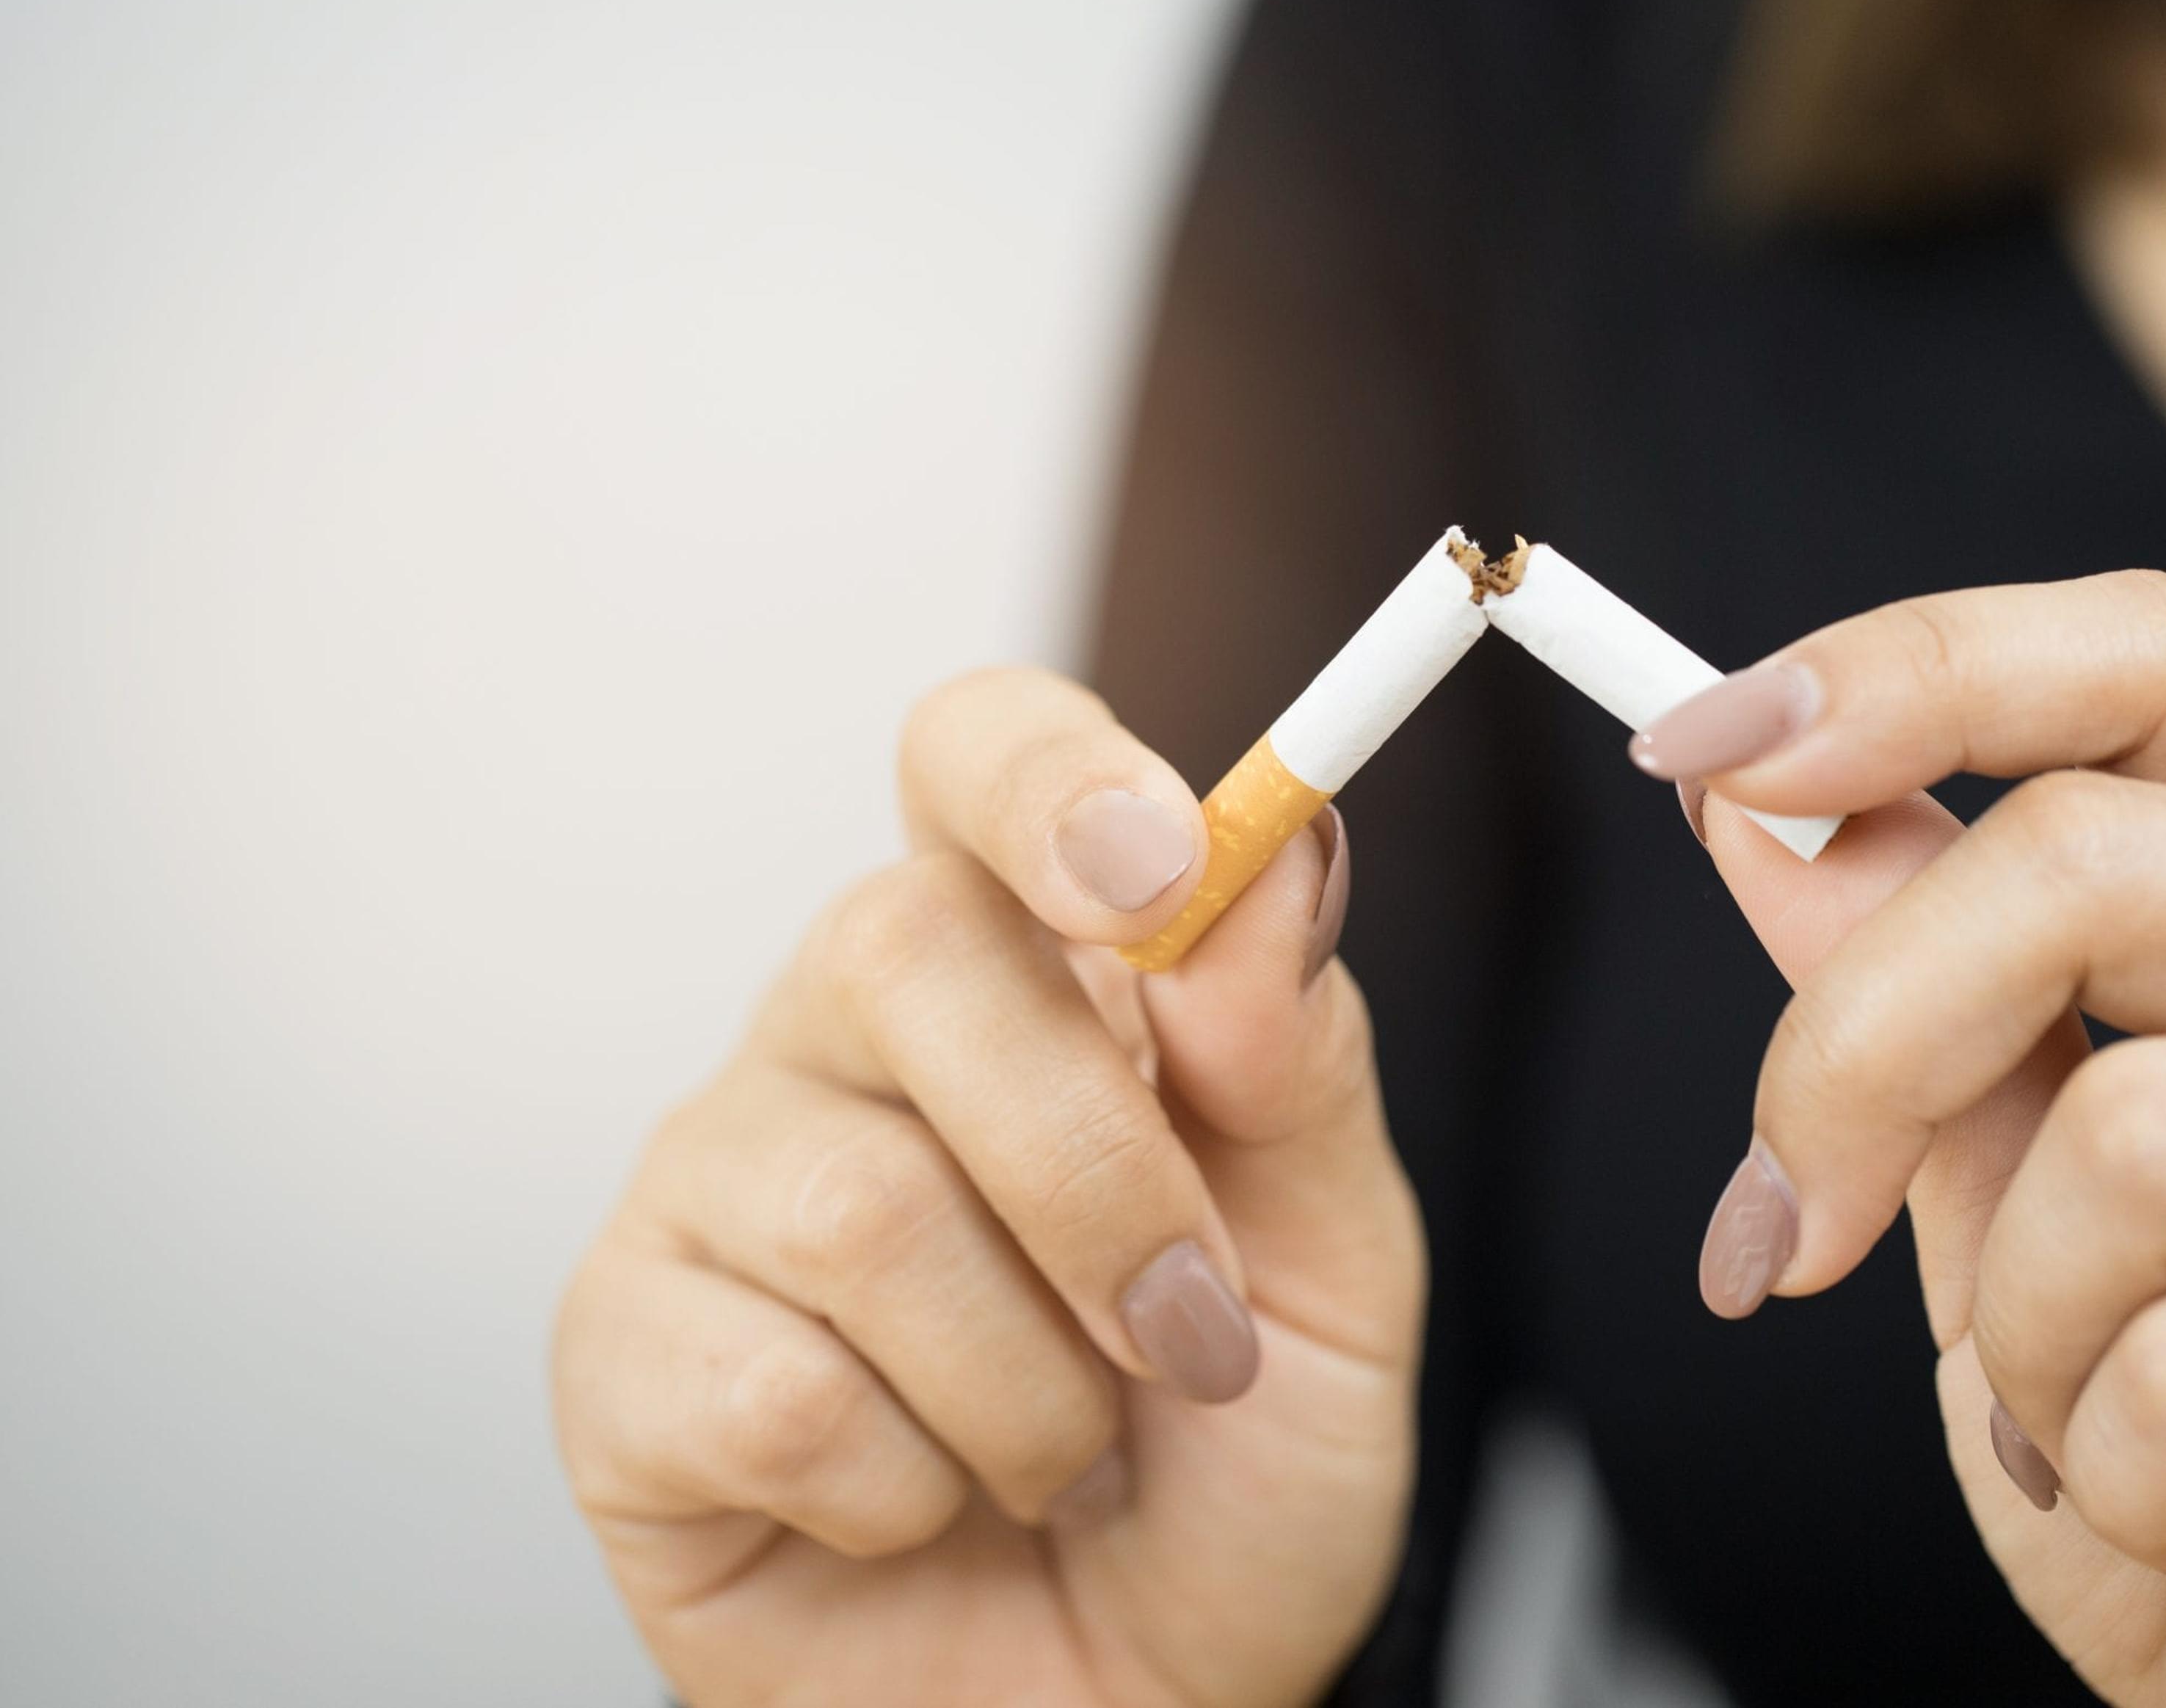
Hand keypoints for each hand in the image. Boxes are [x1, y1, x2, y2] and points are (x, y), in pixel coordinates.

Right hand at [552, 671, 1421, 1706]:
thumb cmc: (1231, 1471)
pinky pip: (769, 1387)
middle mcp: (847, 1035)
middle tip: (1187, 1339)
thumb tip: (1279, 852)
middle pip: (907, 946)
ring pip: (859, 1199)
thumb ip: (1295, 1060)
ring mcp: (717, 1182)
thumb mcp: (1335, 1265)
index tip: (1155, 864)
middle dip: (1099, 1175)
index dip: (1047, 775)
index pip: (977, 758)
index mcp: (1028, 970)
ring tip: (1068, 1458)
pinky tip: (923, 1504)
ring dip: (1029, 1381)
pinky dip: (910, 1484)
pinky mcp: (624, 1354)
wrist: (1148, 1706)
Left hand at [1639, 572, 2165, 1707]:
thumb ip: (1916, 994)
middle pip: (2090, 859)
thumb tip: (1759, 810)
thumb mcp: (2006, 1192)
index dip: (1911, 665)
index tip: (1697, 752)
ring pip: (2136, 1136)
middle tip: (1785, 1222)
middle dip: (1861, 1046)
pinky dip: (2114, 1469)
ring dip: (2021, 1324)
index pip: (2147, 657)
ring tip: (2083, 1420)